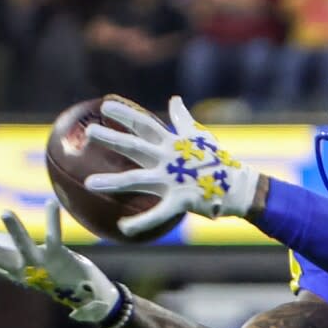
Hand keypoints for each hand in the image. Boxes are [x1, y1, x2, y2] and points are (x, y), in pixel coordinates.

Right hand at [0, 201, 119, 322]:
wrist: (88, 296)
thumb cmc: (57, 275)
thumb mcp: (30, 264)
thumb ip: (11, 251)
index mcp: (14, 271)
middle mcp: (23, 269)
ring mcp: (40, 264)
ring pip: (22, 246)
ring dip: (14, 229)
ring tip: (4, 211)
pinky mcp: (59, 257)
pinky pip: (54, 236)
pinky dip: (52, 219)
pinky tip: (51, 202)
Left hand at [84, 95, 259, 236]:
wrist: (239, 187)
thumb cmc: (218, 162)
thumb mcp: (200, 137)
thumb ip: (183, 119)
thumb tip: (175, 99)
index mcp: (173, 143)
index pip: (145, 124)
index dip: (125, 114)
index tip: (104, 106)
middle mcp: (169, 158)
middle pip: (135, 146)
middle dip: (111, 138)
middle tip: (88, 132)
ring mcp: (174, 179)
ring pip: (138, 179)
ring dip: (113, 182)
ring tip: (89, 184)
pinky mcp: (181, 200)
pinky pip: (158, 213)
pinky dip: (141, 221)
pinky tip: (123, 227)